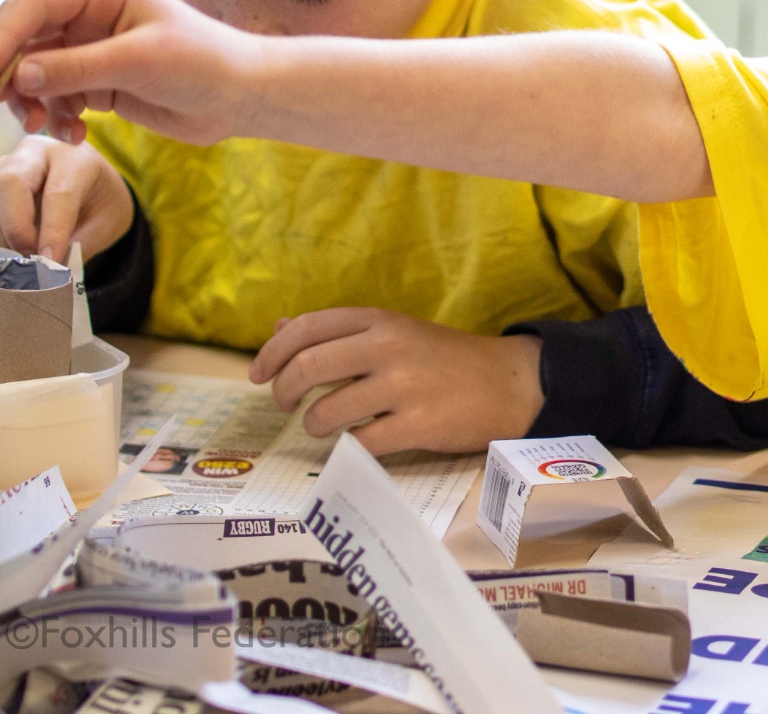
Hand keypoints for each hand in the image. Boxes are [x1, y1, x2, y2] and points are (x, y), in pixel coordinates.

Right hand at [0, 0, 262, 147]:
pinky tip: (77, 135)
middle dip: (13, 75)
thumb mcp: (138, 62)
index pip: (32, 5)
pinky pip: (56, 99)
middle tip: (18, 110)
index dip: (3, 37)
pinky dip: (57, 118)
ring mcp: (90, 51)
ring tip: (47, 127)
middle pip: (24, 40)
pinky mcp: (97, 84)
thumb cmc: (201, 64)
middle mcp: (88, 17)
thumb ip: (77, 68)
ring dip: (32, 102)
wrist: (241, 97)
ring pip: (34, 74)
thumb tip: (19, 74)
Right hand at [0, 137, 133, 263]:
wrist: (90, 186)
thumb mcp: (109, 222)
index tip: (50, 261)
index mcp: (75, 157)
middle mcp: (36, 152)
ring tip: (22, 259)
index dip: (52, 231)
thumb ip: (83, 243)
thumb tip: (51, 269)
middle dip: (16, 228)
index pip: (59, 193)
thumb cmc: (101, 203)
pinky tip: (11, 250)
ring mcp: (6, 164)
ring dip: (0, 236)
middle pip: (10, 183)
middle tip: (30, 259)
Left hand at [248, 308, 544, 455]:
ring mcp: (405, 387)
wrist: (510, 383)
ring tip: (325, 426)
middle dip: (283, 392)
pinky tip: (357, 442)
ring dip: (314, 425)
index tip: (257, 376)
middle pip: (308, 367)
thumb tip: (281, 327)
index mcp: (381, 319)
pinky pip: (360, 443)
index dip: (272, 353)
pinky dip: (349, 448)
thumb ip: (341, 332)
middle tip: (284, 406)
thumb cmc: (447, 359)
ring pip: (327, 411)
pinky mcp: (419, 425)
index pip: (307, 328)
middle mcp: (390, 347)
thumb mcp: (396, 331)